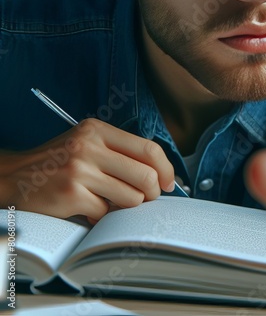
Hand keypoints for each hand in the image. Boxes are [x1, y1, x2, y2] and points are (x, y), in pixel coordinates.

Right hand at [0, 119, 174, 221]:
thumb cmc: (58, 162)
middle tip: (146, 199)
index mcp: (98, 130)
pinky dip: (102, 217)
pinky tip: (88, 210)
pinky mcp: (71, 195)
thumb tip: (159, 174)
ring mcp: (79, 171)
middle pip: (145, 175)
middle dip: (152, 193)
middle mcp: (89, 146)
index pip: (148, 148)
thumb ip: (120, 152)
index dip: (165, 169)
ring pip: (131, 198)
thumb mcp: (87, 143)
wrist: (12, 176)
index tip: (169, 183)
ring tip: (111, 203)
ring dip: (126, 207)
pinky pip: (106, 213)